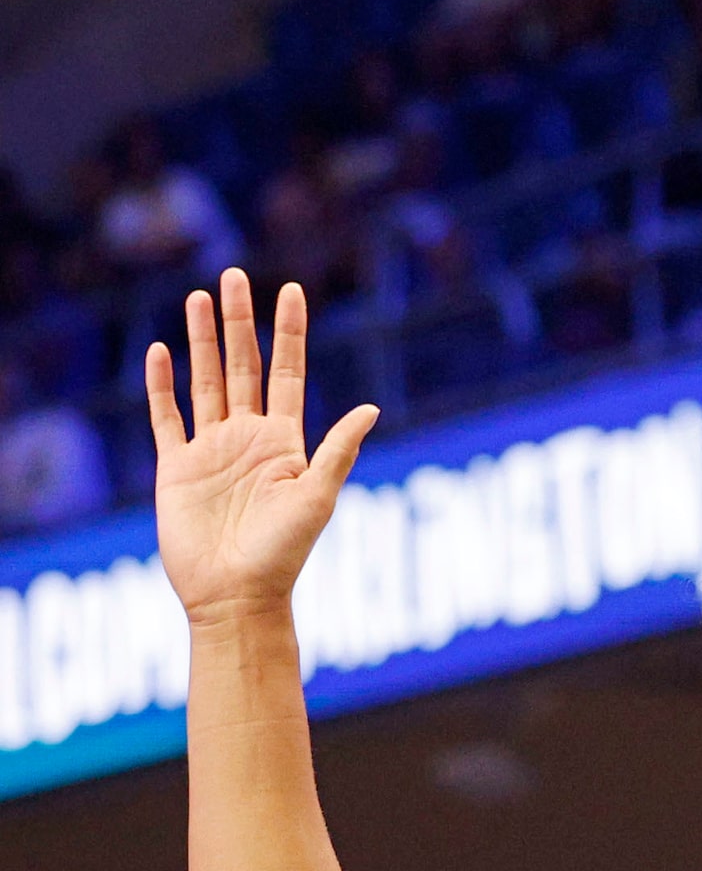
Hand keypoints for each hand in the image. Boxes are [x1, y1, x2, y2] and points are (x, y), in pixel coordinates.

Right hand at [146, 272, 376, 626]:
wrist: (236, 595)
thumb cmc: (284, 553)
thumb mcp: (318, 497)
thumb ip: (338, 450)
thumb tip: (371, 407)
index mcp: (286, 440)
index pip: (286, 371)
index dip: (288, 332)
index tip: (292, 290)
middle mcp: (248, 437)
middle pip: (243, 365)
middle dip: (239, 320)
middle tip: (233, 275)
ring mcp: (211, 449)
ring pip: (205, 380)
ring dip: (202, 339)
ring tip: (198, 297)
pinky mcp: (176, 467)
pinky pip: (167, 417)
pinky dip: (162, 385)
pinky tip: (161, 352)